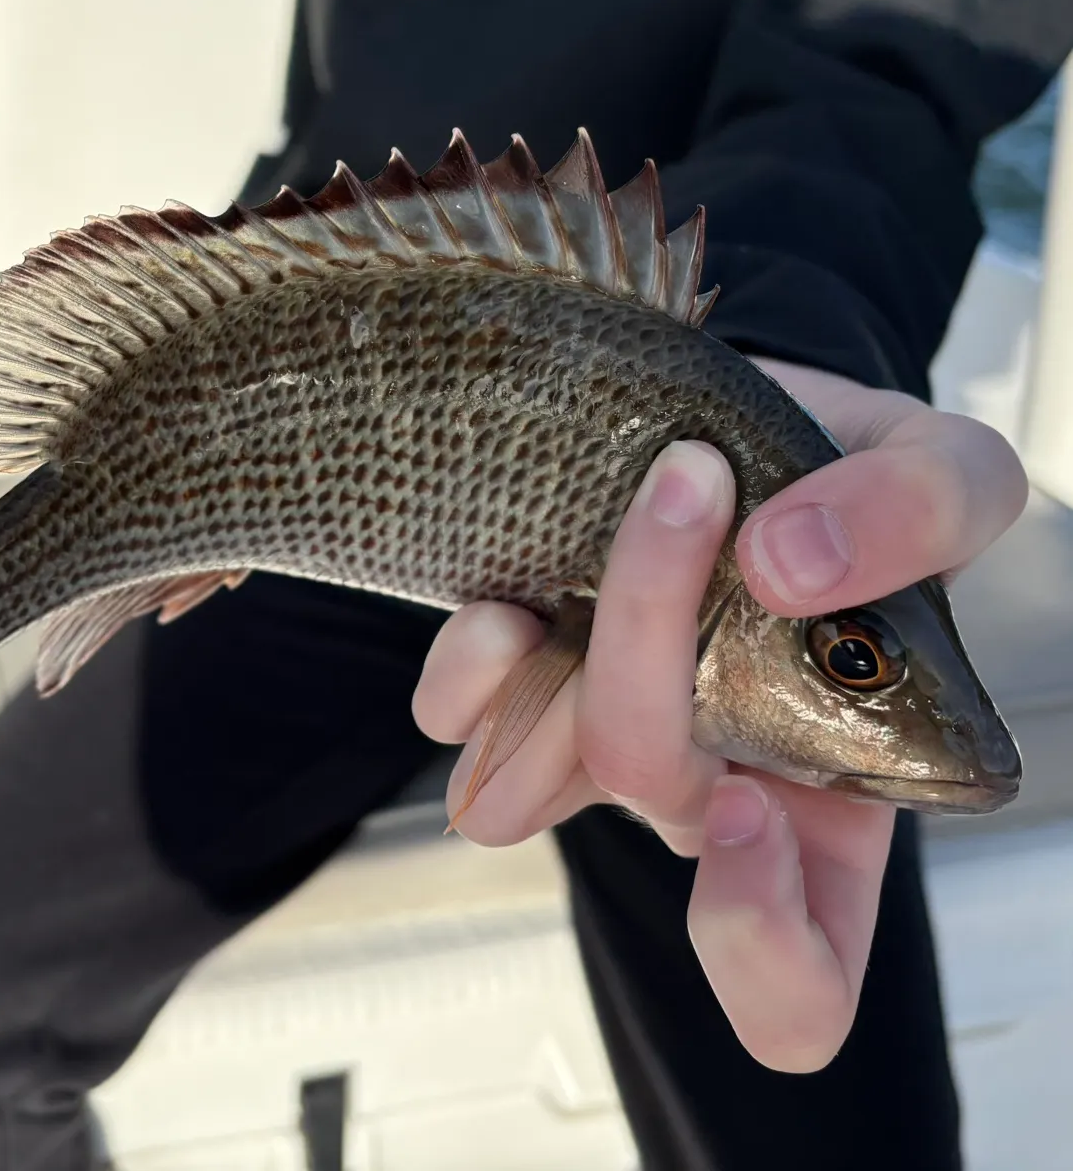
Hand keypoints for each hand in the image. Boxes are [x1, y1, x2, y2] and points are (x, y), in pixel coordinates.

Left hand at [412, 358, 1026, 1071]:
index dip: (760, 946)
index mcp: (832, 794)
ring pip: (525, 776)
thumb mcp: (945, 474)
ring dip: (553, 650)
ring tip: (608, 528)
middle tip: (692, 486)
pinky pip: (457, 718)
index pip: (797, 982)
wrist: (729, 419)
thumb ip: (922, 513)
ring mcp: (598, 735)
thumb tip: (786, 563)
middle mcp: (707, 787)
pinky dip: (470, 663)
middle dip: (652, 634)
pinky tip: (511, 598)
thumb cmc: (852, 481)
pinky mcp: (519, 675)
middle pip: (647, 788)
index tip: (747, 808)